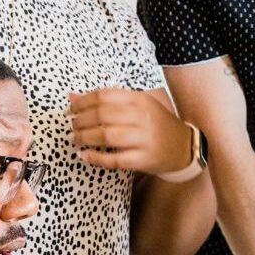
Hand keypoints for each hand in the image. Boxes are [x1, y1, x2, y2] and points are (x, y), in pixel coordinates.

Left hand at [68, 88, 191, 174]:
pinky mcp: (143, 159)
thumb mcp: (137, 106)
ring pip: (105, 135)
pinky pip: (114, 159)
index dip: (82, 101)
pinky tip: (84, 155)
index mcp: (139, 100)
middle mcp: (142, 117)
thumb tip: (71, 96)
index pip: (104, 95)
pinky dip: (95, 158)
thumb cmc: (156, 124)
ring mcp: (143, 139)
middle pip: (101, 115)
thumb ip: (106, 101)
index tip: (71, 108)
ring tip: (75, 139)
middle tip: (72, 125)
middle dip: (80, 120)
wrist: (184, 147)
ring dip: (84, 137)